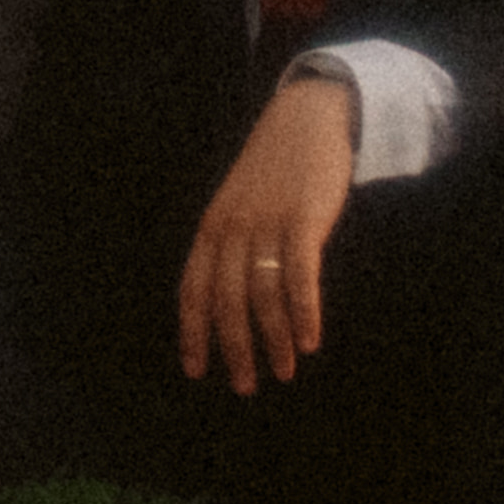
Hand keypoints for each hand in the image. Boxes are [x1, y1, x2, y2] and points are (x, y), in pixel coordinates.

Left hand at [178, 70, 360, 390]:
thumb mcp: (239, 203)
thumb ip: (231, 245)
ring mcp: (267, 223)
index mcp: (212, 226)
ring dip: (273, 340)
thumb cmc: (275, 168)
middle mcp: (233, 227)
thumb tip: (229, 301)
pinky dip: (304, 312)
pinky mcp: (303, 220)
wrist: (309, 116)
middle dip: (234, 349)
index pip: (193, 290)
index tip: (196, 371)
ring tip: (284, 370)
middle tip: (245, 386)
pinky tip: (310, 340)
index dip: (193, 333)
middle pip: (226, 302)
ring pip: (263, 296)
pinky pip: (300, 276)